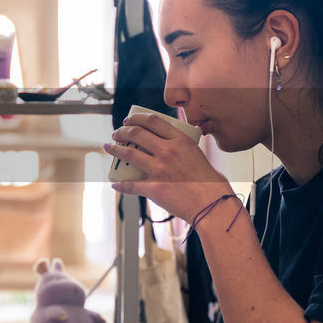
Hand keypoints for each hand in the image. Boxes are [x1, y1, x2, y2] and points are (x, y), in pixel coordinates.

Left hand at [104, 112, 232, 219]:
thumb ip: (181, 147)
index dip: (136, 118)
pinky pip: (131, 185)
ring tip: (109, 148)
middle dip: (122, 132)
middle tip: (116, 134)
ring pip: (129, 154)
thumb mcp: (196, 154)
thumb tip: (167, 145)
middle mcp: (168, 151)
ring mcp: (160, 169)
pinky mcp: (154, 188)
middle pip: (136, 134)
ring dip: (115, 150)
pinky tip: (115, 183)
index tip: (128, 121)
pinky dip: (121, 185)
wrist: (212, 204)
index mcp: (180, 140)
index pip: (152, 121)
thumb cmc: (209, 181)